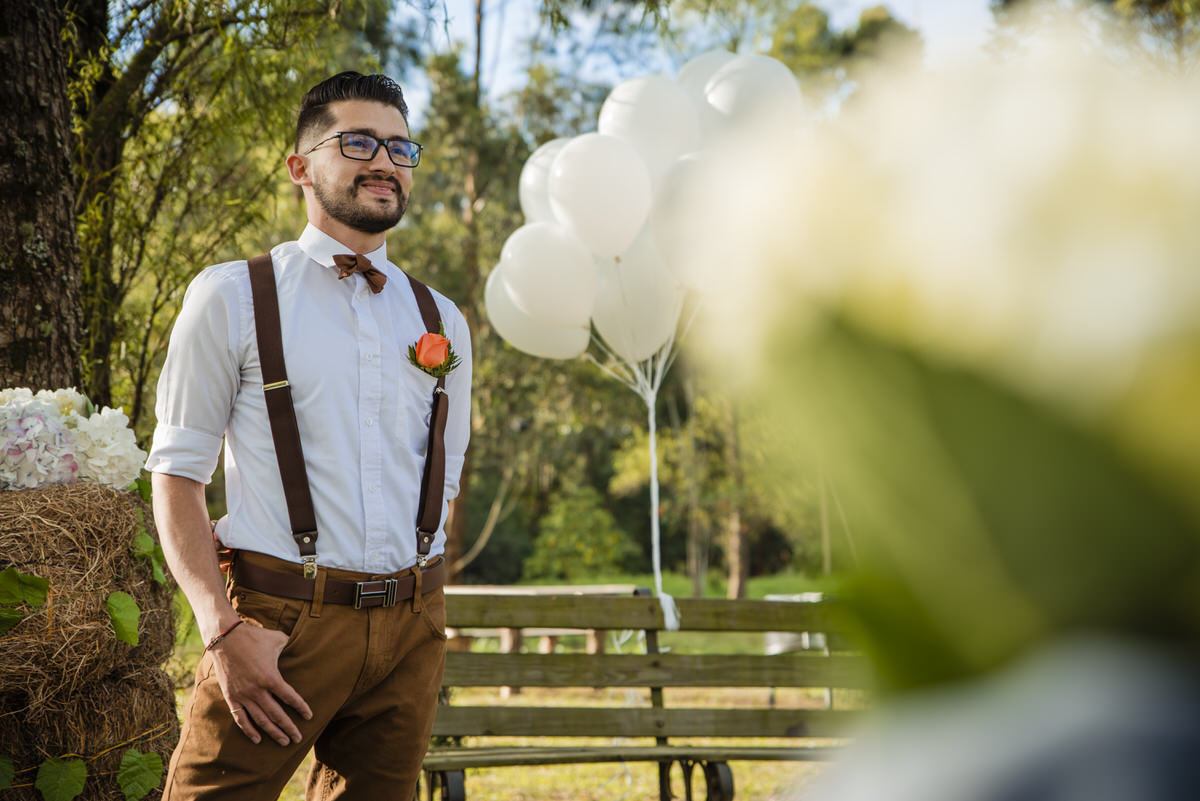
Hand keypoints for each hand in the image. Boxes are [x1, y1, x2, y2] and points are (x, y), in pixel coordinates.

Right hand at [208, 621, 312, 745]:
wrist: (225, 638)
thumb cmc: (254, 637)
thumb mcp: (278, 639)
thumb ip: (291, 646)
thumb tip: (304, 645)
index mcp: (270, 677)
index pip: (290, 698)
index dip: (301, 708)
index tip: (309, 716)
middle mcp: (257, 690)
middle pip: (276, 714)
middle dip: (289, 728)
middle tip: (298, 739)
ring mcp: (243, 695)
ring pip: (260, 720)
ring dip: (273, 732)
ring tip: (284, 742)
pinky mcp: (231, 697)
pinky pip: (240, 718)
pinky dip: (249, 730)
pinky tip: (258, 740)